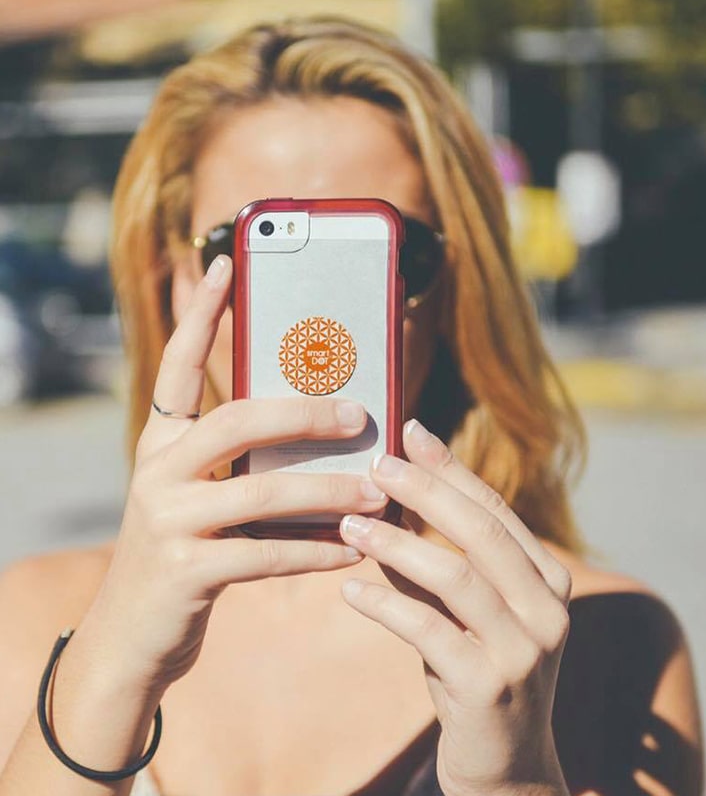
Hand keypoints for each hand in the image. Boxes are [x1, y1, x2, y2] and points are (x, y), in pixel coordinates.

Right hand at [82, 255, 386, 692]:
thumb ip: (247, 463)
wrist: (134, 635)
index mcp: (162, 443)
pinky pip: (268, 553)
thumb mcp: (205, 496)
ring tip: (378, 493)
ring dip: (331, 492)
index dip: (200, 315)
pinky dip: (317, 550)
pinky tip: (353, 548)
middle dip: (306, 414)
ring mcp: (164, 520)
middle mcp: (156, 471)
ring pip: (263, 491)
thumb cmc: (188, 551)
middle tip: (360, 416)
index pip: (177, 366)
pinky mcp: (183, 570)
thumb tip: (330, 432)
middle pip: (237, 420)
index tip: (224, 264)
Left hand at [338, 419, 571, 795]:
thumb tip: (386, 504)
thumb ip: (436, 560)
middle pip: (481, 531)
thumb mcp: (465, 611)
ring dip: (397, 544)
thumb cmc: (479, 671)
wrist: (507, 766)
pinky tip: (349, 591)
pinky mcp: (488, 688)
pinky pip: (428, 631)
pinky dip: (385, 605)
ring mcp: (524, 650)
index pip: (495, 509)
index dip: (451, 467)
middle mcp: (547, 609)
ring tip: (351, 524)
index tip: (410, 432)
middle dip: (427, 491)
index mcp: (547, 579)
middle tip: (377, 464)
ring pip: (456, 576)